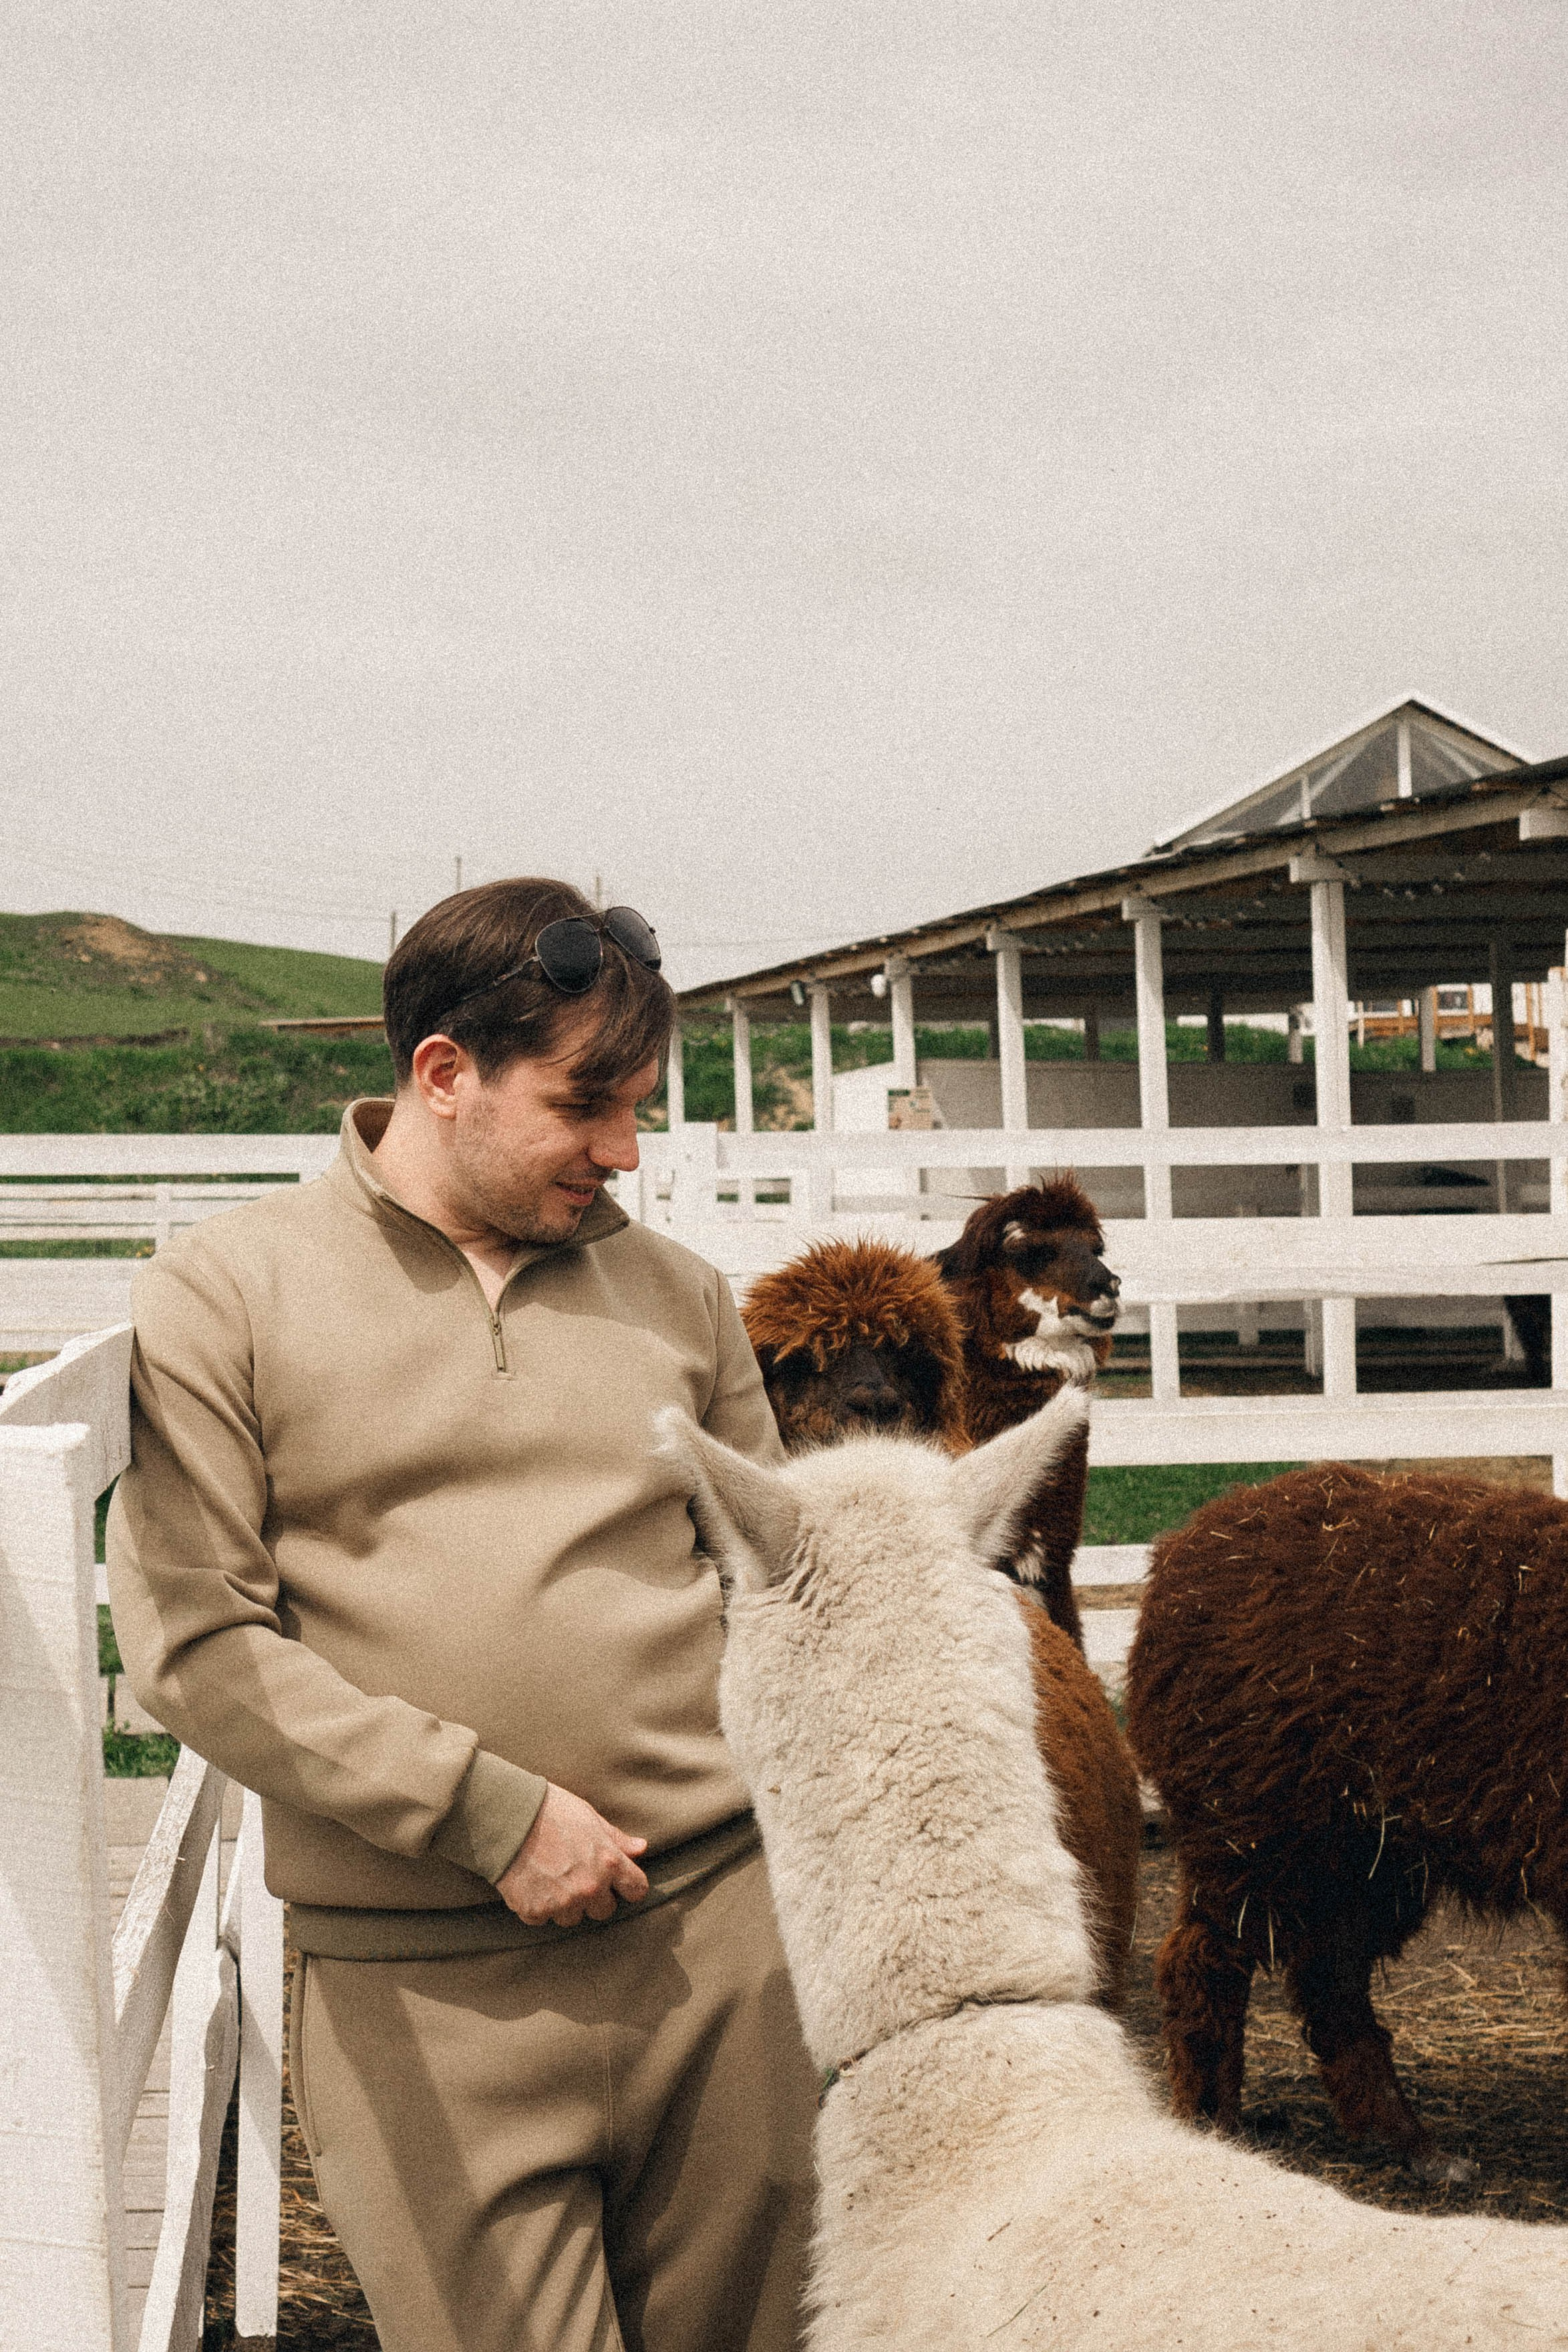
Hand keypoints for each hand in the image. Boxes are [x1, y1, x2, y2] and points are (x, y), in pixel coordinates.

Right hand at [494, 1783, 648, 1928]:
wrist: (506, 1816)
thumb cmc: (551, 1810)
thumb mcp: (589, 1817)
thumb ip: (616, 1839)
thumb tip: (641, 1849)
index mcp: (608, 1863)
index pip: (637, 1889)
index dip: (628, 1885)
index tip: (619, 1882)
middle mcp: (589, 1887)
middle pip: (604, 1911)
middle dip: (594, 1897)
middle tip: (576, 1875)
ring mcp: (562, 1902)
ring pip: (573, 1918)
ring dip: (565, 1904)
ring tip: (550, 1877)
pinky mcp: (535, 1911)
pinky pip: (543, 1919)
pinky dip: (538, 1906)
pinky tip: (531, 1883)